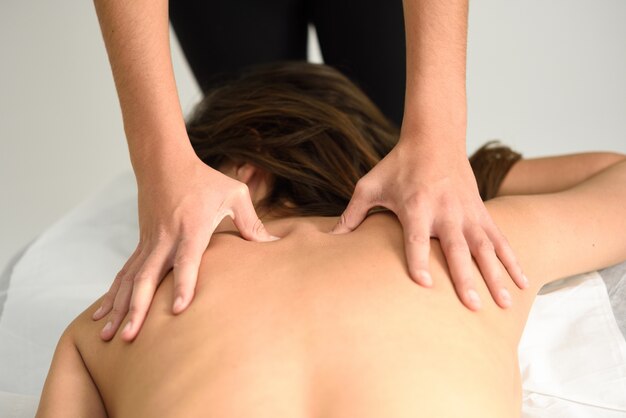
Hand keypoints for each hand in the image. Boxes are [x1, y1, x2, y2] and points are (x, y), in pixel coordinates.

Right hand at [92, 157, 278, 340]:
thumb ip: (252, 222)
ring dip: (119, 308)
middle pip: (148, 277)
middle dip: (138, 308)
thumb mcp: (234, 194)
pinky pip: (124, 274)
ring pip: (130, 279)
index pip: (186, 261)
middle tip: (131, 337)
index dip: (183, 285)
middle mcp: (165, 238)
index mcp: (191, 228)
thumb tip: (275, 244)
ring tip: (107, 336)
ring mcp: (149, 242)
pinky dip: (112, 295)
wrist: (164, 162)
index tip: (177, 310)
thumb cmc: (203, 179)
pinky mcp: (141, 244)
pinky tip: (102, 315)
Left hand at [330, 136, 527, 309]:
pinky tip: (523, 281)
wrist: (434, 137)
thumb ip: (351, 213)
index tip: (424, 285)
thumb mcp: (370, 185)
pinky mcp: (481, 212)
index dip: (418, 262)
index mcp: (416, 206)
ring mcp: (467, 212)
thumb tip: (329, 237)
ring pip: (485, 248)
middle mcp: (445, 211)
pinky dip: (512, 260)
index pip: (416, 240)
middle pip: (456, 249)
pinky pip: (500, 239)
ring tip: (505, 302)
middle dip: (465, 278)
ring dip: (496, 275)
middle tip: (472, 307)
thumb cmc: (397, 164)